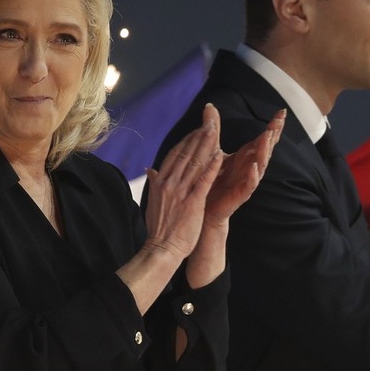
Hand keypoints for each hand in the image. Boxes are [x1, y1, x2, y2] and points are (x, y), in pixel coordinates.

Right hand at [142, 104, 222, 259]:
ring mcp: (181, 192)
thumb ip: (155, 182)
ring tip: (215, 130)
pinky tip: (219, 155)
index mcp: (160, 181)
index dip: (187, 140)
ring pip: (194, 163)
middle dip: (198, 137)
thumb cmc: (159, 227)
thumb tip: (150, 169)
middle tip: (209, 122)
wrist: (161, 248)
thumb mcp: (153, 200)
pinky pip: (203, 180)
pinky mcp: (193, 202)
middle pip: (185, 154)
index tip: (197, 129)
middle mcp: (169, 183)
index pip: (174, 154)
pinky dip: (211, 166)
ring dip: (206, 145)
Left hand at [203, 107, 284, 224]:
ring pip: (261, 165)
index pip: (262, 138)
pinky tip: (254, 167)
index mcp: (245, 157)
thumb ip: (214, 129)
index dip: (273, 126)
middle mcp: (250, 167)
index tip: (281, 112)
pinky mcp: (240, 195)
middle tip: (278, 121)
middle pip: (266, 149)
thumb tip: (210, 106)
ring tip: (267, 137)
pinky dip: (253, 176)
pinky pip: (249, 185)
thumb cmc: (212, 180)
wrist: (204, 208)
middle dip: (273, 134)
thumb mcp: (212, 150)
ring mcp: (247, 181)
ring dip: (264, 151)